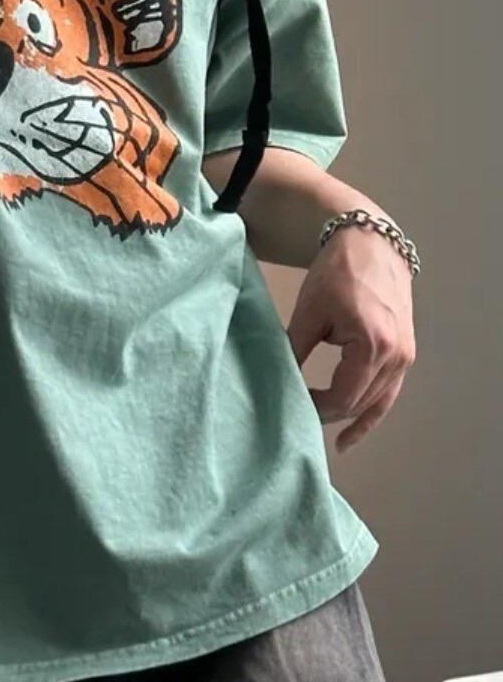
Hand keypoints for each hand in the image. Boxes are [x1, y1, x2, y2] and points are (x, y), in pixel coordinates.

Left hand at [286, 223, 416, 452]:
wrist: (371, 245)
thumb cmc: (337, 273)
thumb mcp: (309, 312)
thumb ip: (295, 349)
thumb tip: (277, 380)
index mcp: (373, 346)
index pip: (342, 397)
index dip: (314, 407)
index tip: (289, 404)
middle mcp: (396, 357)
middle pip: (359, 403)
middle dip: (327, 413)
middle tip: (296, 415)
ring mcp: (405, 358)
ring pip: (375, 403)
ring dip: (349, 418)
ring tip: (322, 436)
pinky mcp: (405, 354)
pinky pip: (388, 395)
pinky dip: (370, 415)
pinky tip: (350, 436)